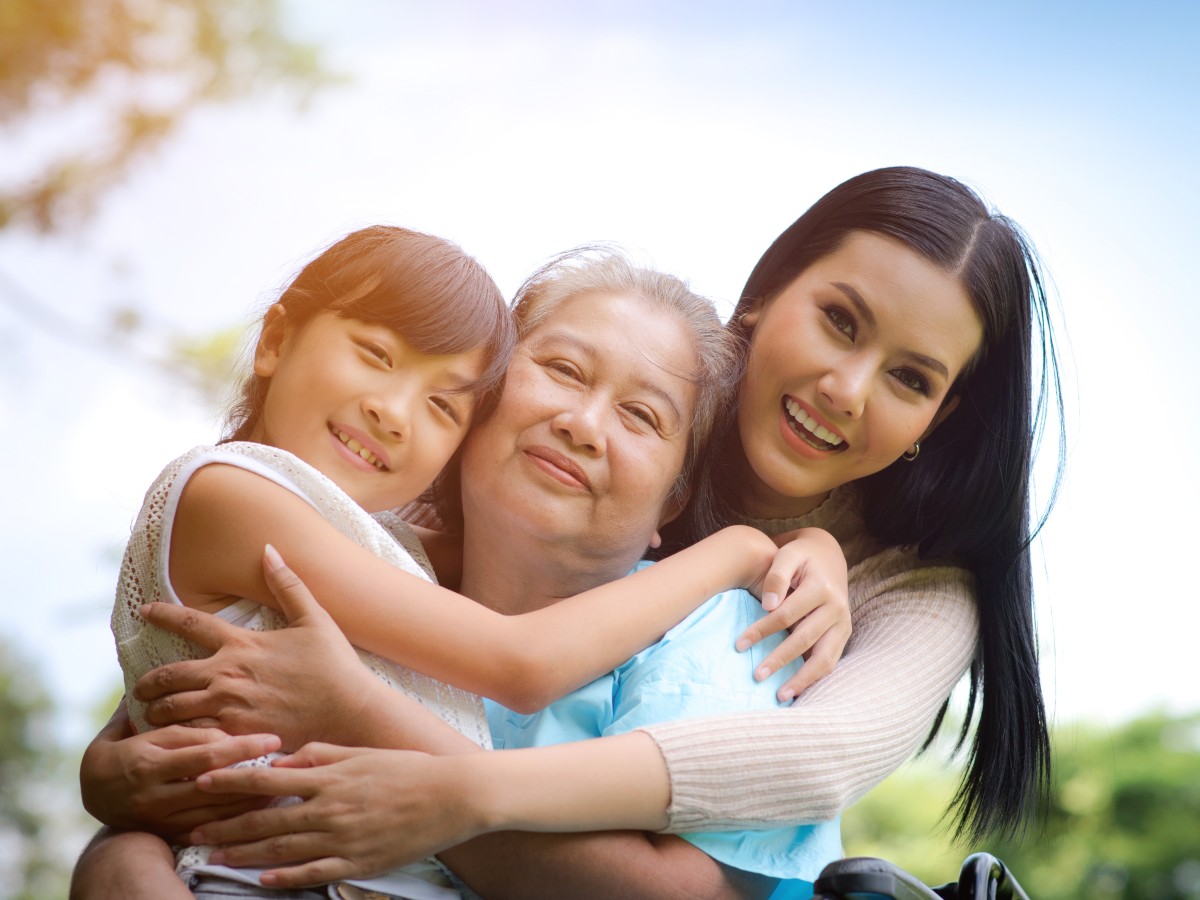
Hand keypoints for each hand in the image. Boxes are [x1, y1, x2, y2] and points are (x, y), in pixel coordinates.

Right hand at [79, 704, 280, 839]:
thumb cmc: (110, 756)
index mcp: (144, 756)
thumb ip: (145, 711)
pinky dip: (235, 814)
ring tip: (277, 771)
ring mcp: (161, 811)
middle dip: (245, 754)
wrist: (90, 804)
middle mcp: (153, 785)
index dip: (228, 737)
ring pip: (213, 801)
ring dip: (247, 787)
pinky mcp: (168, 830)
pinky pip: (208, 824)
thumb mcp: (118, 731)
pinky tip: (259, 803)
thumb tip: (163, 677)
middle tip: (275, 741)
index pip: (193, 743)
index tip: (257, 726)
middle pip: (208, 769)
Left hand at [133, 545, 379, 748]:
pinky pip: (191, 737)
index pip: (190, 622)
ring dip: (157, 712)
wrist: (349, 710)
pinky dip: (178, 738)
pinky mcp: (235, 735)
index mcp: (241, 644)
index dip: (163, 614)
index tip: (145, 611)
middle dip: (146, 683)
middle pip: (167, 676)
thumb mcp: (315, 619)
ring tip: (152, 718)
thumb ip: (288, 585)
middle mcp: (227, 674)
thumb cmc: (335, 665)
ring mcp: (228, 707)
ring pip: (171, 710)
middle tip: (138, 690)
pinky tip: (175, 742)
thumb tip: (269, 549)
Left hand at [190, 743, 482, 887]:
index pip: (269, 779)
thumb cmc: (407, 769)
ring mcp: (342, 838)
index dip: (233, 781)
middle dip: (227, 825)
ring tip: (216, 856)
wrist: (449, 797)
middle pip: (266, 820)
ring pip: (282, 849)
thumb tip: (284, 758)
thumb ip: (321, 754)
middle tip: (194, 830)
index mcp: (329, 777)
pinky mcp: (357, 862)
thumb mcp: (361, 753)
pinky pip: (314, 872)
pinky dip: (286, 878)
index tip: (203, 781)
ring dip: (245, 854)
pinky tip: (264, 880)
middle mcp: (329, 809)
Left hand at [736, 527, 851, 701]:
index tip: (739, 644)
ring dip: (802, 679)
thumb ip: (776, 575)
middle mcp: (837, 608)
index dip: (762, 630)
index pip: (786, 615)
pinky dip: (815, 679)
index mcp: (822, 588)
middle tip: (756, 676)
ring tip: (780, 696)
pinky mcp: (844, 635)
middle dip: (779, 659)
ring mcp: (843, 624)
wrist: (828, 557)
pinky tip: (797, 691)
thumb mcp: (788, 555)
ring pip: (824, 658)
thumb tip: (767, 604)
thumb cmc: (801, 558)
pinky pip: (831, 662)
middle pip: (804, 639)